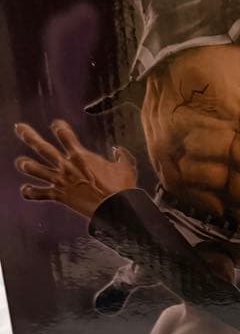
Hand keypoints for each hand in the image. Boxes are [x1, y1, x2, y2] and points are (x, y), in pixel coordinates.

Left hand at [15, 120, 137, 218]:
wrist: (115, 208)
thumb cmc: (122, 186)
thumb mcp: (126, 166)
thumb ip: (121, 155)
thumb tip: (118, 149)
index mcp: (81, 155)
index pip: (64, 135)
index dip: (59, 127)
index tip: (56, 125)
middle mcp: (66, 165)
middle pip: (43, 147)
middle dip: (29, 136)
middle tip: (19, 128)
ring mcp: (60, 181)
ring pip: (35, 169)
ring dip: (27, 165)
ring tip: (21, 162)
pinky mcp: (59, 196)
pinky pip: (39, 193)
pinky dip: (30, 192)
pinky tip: (25, 190)